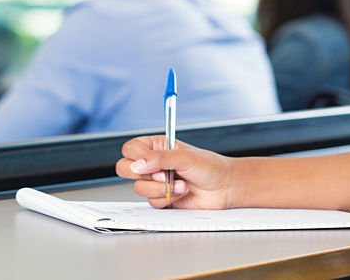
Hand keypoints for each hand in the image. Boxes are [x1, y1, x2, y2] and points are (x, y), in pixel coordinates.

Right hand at [115, 135, 236, 209]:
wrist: (224, 188)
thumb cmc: (210, 167)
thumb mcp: (185, 157)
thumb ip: (160, 159)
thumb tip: (137, 164)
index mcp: (158, 147)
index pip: (131, 148)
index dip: (135, 155)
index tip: (149, 160)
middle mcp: (154, 164)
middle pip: (124, 168)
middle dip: (142, 174)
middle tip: (161, 174)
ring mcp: (156, 182)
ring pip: (139, 188)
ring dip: (161, 188)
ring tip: (181, 184)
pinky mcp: (162, 198)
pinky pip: (151, 202)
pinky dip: (167, 198)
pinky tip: (183, 192)